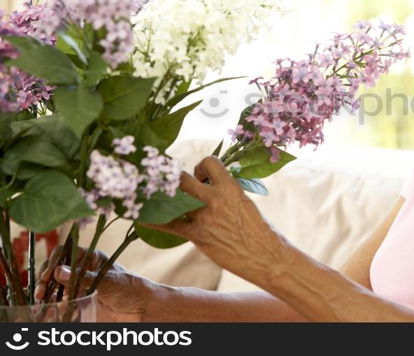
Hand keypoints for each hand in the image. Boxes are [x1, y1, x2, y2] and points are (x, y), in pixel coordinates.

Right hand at [35, 246, 151, 321]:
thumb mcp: (107, 281)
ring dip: (46, 291)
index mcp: (90, 257)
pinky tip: (49, 308)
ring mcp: (79, 284)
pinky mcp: (79, 300)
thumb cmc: (129, 287)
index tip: (48, 274)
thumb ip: (83, 277)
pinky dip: (52, 303)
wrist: (140, 307)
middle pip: (56, 268)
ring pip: (55, 284)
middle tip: (40, 290)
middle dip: (45, 277)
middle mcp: (82, 269)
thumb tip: (58, 271)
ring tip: (42, 299)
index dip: (54, 261)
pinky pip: (61, 299)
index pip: (66, 252)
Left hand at [148, 156, 286, 286]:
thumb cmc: (260, 229)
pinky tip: (143, 218)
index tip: (204, 177)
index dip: (202, 167)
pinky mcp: (197, 236)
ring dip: (166, 197)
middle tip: (181, 187)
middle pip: (183, 179)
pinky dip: (154, 222)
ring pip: (173, 199)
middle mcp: (214, 200)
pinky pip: (168, 226)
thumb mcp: (246, 202)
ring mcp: (203, 218)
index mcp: (230, 187)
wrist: (265, 256)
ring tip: (163, 197)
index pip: (209, 162)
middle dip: (179, 180)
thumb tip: (212, 187)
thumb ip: (228, 192)